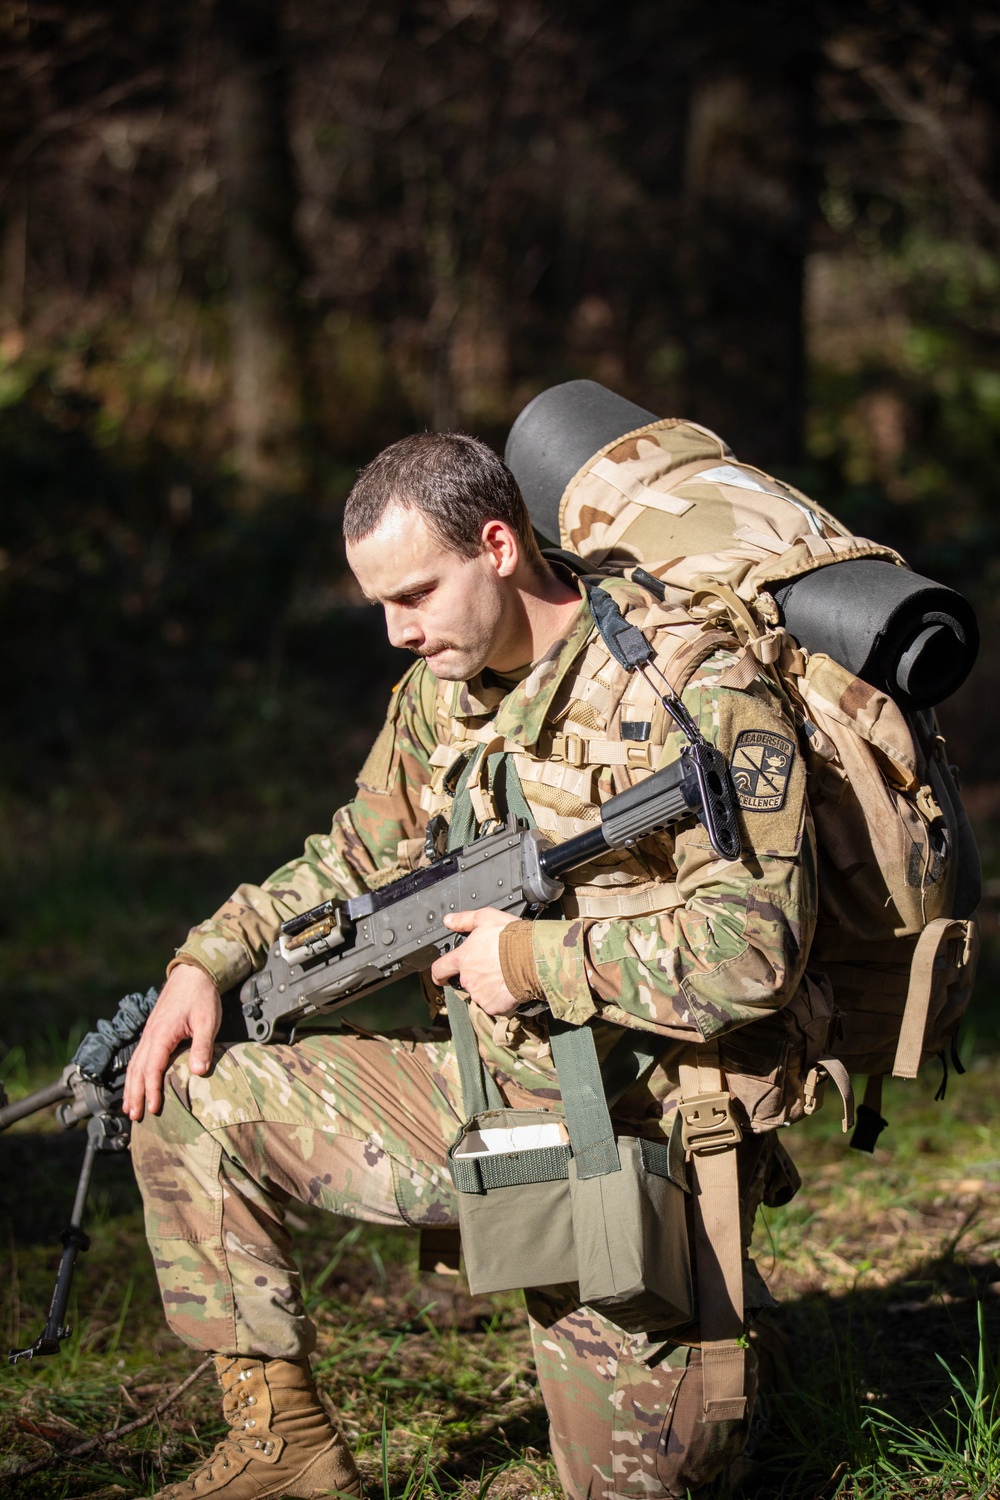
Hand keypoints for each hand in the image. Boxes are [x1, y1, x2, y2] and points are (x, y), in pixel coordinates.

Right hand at [123, 963, 221, 1120]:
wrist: (193, 972)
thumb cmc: (202, 996)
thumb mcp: (207, 1021)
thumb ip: (202, 1046)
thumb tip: (199, 1072)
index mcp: (162, 1034)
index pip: (152, 1069)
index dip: (152, 1091)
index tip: (153, 1110)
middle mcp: (150, 1035)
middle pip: (137, 1070)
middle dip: (135, 1094)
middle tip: (134, 1116)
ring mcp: (149, 1033)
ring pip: (135, 1064)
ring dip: (131, 1087)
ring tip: (129, 1107)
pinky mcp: (153, 1031)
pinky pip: (139, 1056)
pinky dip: (135, 1073)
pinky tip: (135, 1083)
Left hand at [431, 908, 519, 1016]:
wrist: (533, 959)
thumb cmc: (512, 939)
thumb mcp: (486, 918)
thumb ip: (464, 920)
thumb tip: (449, 920)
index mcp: (463, 959)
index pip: (440, 969)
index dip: (438, 973)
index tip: (441, 976)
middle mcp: (468, 979)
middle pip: (466, 981)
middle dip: (476, 975)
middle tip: (493, 965)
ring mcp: (480, 995)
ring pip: (481, 993)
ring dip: (489, 986)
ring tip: (504, 974)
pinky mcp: (494, 1007)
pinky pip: (495, 1004)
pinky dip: (501, 998)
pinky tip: (510, 985)